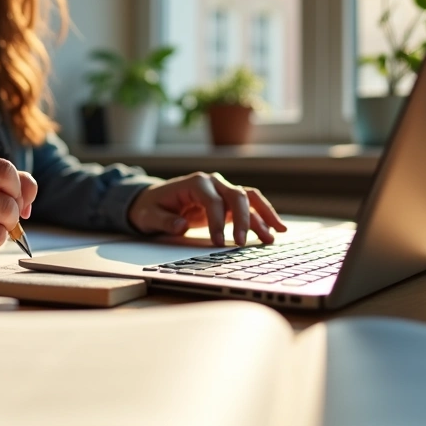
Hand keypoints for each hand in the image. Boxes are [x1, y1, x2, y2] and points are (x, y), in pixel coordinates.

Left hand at [127, 172, 286, 246]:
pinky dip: (264, 216)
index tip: (220, 243)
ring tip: (274, 236)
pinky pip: (250, 206)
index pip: (213, 201)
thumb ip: (164, 221)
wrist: (153, 201)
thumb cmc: (151, 207)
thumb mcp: (149, 215)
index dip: (217, 222)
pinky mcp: (229, 202)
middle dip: (243, 220)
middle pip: (236, 196)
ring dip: (263, 216)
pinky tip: (276, 230)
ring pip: (249, 198)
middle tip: (243, 243)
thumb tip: (181, 225)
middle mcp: (213, 182)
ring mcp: (223, 190)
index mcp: (196, 183)